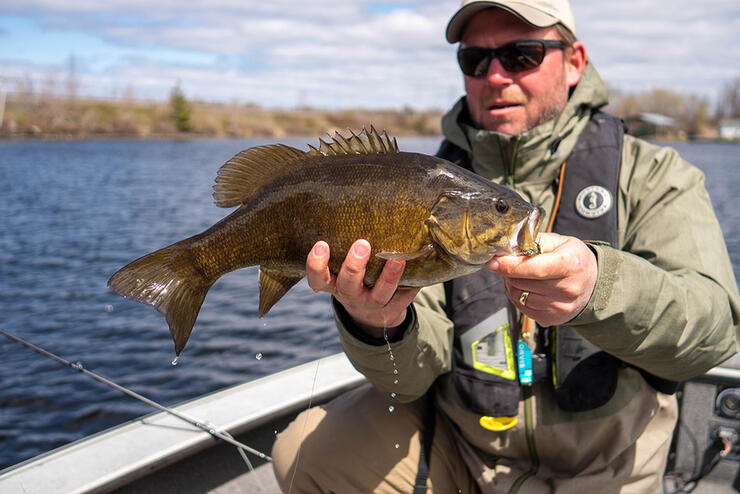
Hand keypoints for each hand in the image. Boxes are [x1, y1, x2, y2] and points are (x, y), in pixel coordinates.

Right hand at [305, 239, 419, 338]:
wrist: (370, 315)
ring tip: (398, 259)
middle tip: (362, 245)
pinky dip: (411, 286)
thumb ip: (345, 248)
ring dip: (388, 277)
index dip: (316, 263)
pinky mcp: (389, 313)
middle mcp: (349, 296)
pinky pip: (402, 300)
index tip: (322, 244)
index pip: (317, 277)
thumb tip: (360, 207)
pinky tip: (419, 271)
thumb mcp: (343, 268)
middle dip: (354, 266)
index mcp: (332, 284)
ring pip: (379, 295)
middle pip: (348, 285)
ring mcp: (370, 307)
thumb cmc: (355, 279)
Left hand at [487, 232, 597, 326]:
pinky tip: (525, 287)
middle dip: (509, 272)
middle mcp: (568, 289)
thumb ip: (534, 242)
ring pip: (518, 296)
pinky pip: (522, 308)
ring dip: (511, 284)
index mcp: (571, 265)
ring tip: (518, 275)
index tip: (494, 262)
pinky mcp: (551, 318)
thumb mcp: (560, 242)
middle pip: (522, 283)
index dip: (511, 266)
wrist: (592, 285)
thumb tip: (507, 248)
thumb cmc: (574, 259)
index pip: (536, 268)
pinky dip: (517, 296)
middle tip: (509, 263)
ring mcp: (560, 307)